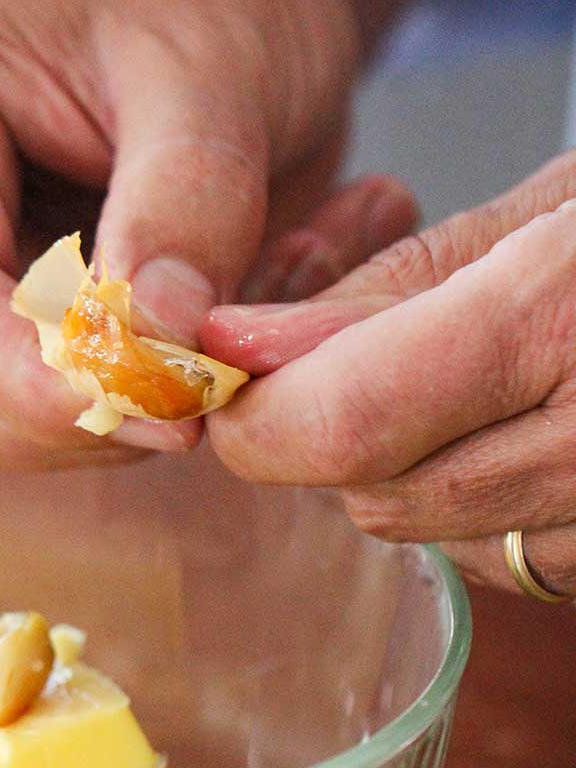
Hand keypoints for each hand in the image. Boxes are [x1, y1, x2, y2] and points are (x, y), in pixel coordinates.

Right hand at [0, 0, 419, 467]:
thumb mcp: (213, 72)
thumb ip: (188, 207)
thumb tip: (159, 344)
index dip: (34, 375)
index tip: (156, 406)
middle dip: (72, 411)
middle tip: (202, 393)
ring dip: (85, 428)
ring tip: (190, 366)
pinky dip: (87, 418)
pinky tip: (154, 362)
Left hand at [203, 151, 575, 598]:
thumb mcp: (557, 205)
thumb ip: (396, 287)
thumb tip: (250, 347)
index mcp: (567, 320)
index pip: (341, 425)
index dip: (254, 416)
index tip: (225, 378)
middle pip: (375, 493)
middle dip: (323, 435)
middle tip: (339, 359)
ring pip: (431, 535)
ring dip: (402, 470)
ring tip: (463, 380)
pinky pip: (502, 561)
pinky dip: (474, 507)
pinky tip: (520, 432)